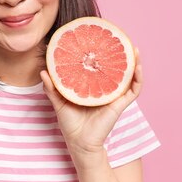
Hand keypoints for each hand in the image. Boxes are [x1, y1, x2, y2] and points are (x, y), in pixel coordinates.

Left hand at [40, 48, 142, 166]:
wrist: (79, 143)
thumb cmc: (71, 124)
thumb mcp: (59, 102)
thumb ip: (52, 87)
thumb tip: (43, 71)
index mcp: (93, 88)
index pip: (101, 69)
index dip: (103, 56)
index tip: (101, 41)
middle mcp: (106, 90)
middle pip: (117, 70)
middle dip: (121, 55)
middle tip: (121, 39)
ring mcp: (114, 96)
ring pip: (129, 77)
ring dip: (134, 63)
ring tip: (134, 48)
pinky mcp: (120, 104)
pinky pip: (134, 90)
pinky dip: (138, 78)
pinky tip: (138, 66)